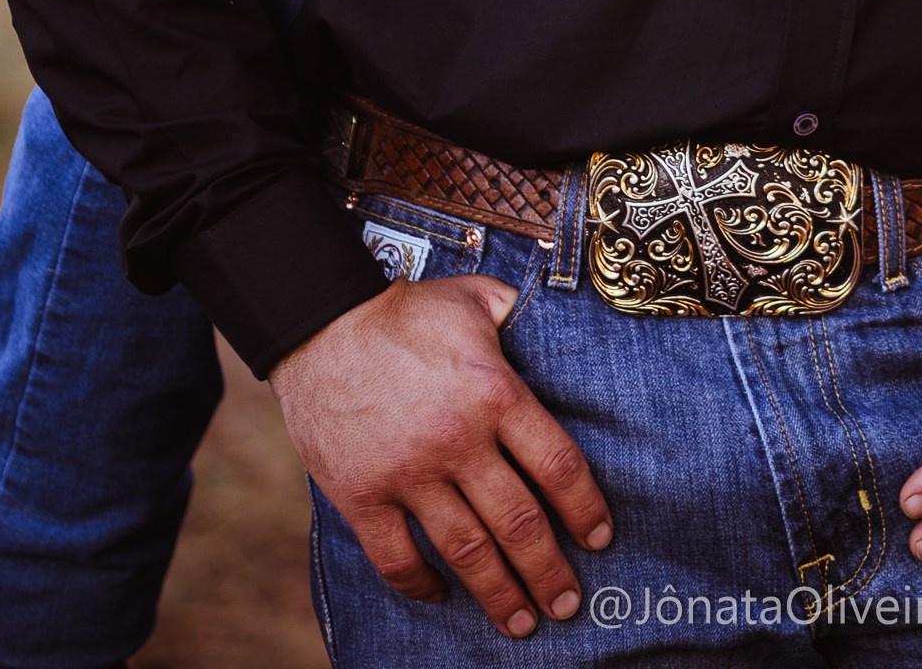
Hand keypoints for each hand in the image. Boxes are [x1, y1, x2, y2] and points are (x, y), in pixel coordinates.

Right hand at [269, 275, 612, 637]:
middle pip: (518, 522)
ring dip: (499, 594)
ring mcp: (408, 473)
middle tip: (568, 604)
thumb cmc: (405, 311)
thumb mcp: (475, 298)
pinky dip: (421, 586)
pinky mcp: (363, 495)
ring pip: (466, 551)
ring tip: (522, 623)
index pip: (557, 465)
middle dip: (549, 571)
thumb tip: (549, 323)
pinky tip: (441, 597)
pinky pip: (397, 558)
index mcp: (495, 392)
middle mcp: (458, 439)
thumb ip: (516, 317)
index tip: (600, 538)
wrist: (321, 324)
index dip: (585, 509)